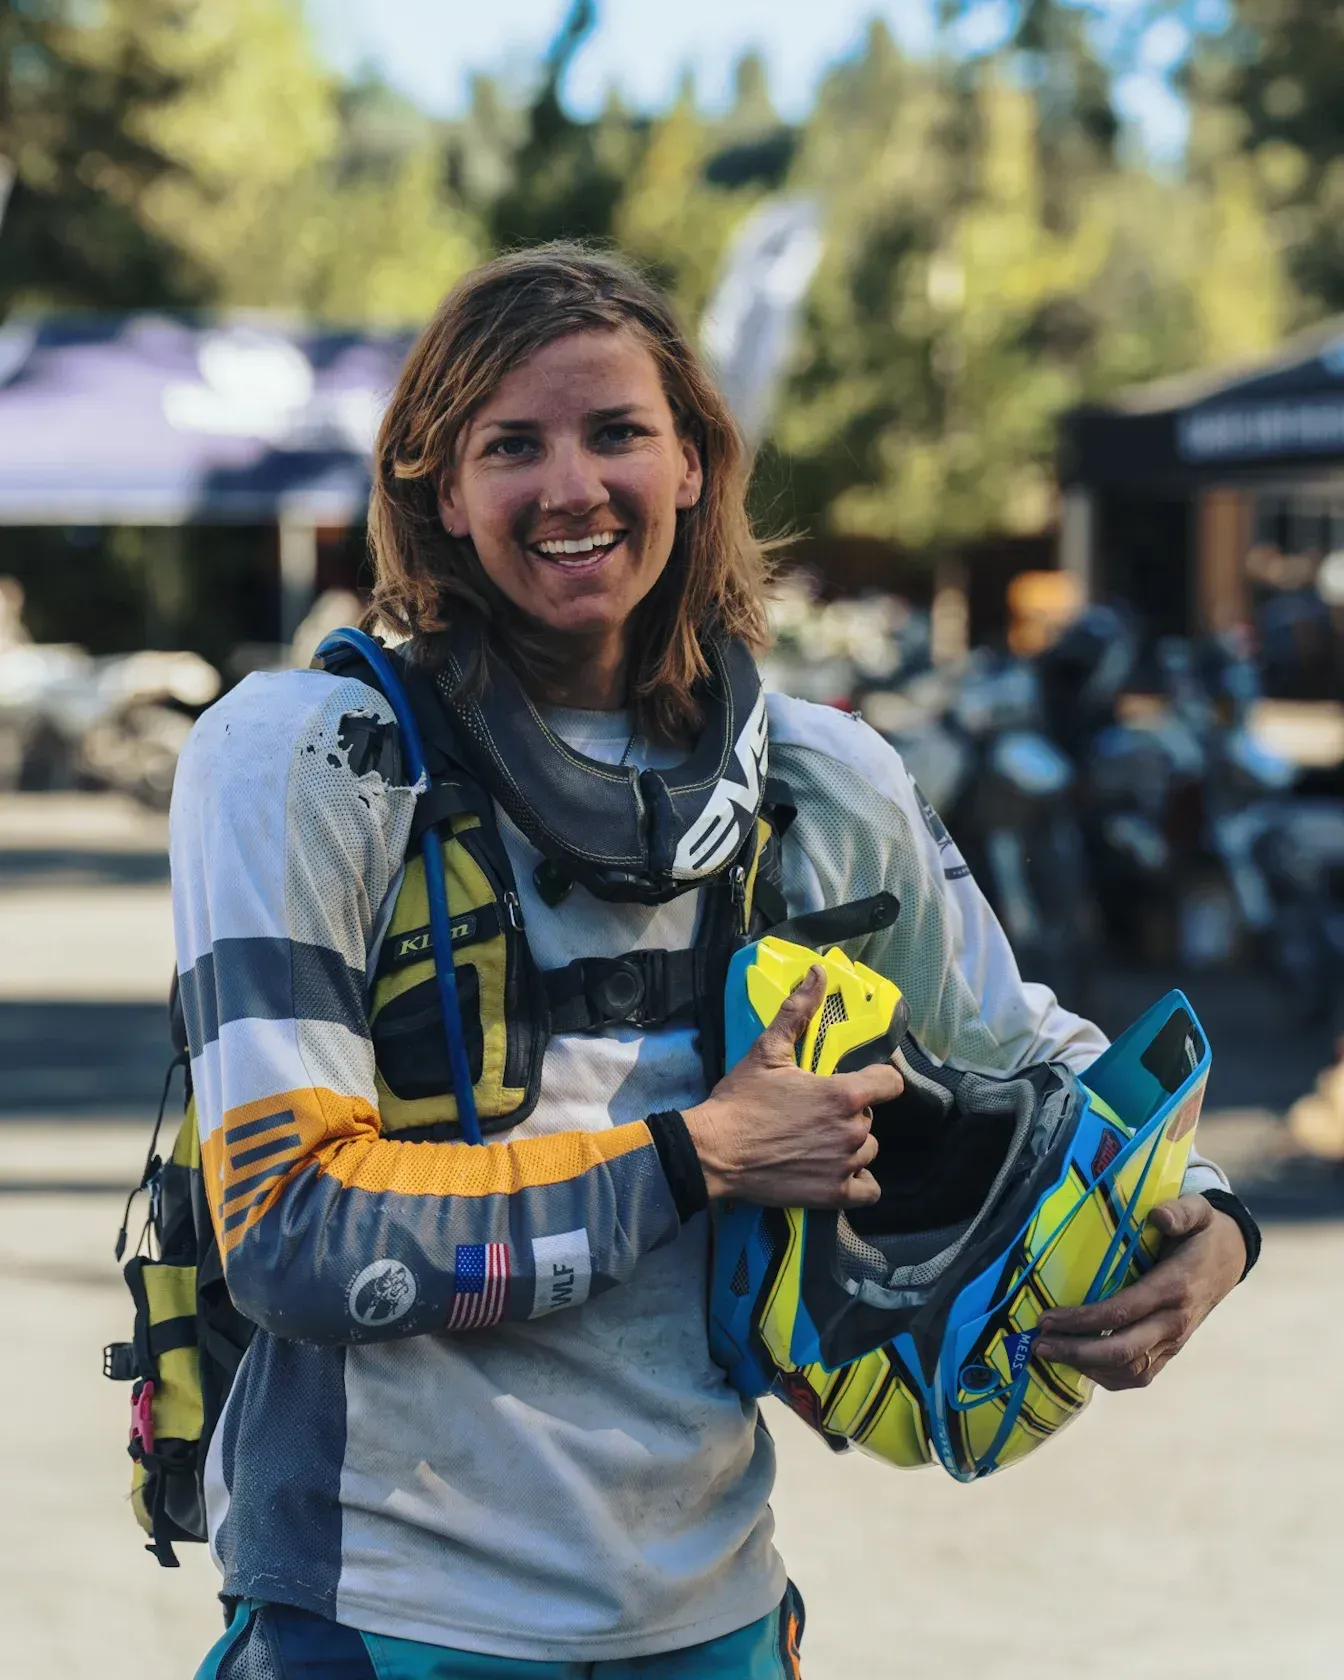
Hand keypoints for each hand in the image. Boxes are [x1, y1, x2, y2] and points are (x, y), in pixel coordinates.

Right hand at [683, 964, 902, 1209]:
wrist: (714, 1152)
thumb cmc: (741, 1101)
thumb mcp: (767, 1051)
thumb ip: (798, 1011)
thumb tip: (819, 971)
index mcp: (844, 1093)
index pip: (890, 1083)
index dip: (878, 1080)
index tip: (862, 1081)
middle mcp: (852, 1130)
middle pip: (870, 1118)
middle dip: (849, 1113)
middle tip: (815, 1112)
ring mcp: (845, 1165)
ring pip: (867, 1151)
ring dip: (850, 1146)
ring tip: (818, 1141)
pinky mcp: (834, 1194)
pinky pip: (869, 1190)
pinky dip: (858, 1181)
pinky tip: (837, 1171)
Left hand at [1033, 1195, 1246, 1390]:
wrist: (1230, 1257)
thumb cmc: (1204, 1232)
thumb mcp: (1199, 1212)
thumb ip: (1180, 1212)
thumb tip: (1158, 1217)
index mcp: (1174, 1288)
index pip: (1122, 1312)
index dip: (1082, 1320)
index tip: (1047, 1318)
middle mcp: (1174, 1322)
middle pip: (1122, 1350)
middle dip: (1076, 1352)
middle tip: (1038, 1344)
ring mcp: (1174, 1341)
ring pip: (1130, 1370)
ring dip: (1087, 1367)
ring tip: (1049, 1353)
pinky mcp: (1171, 1351)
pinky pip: (1140, 1375)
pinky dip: (1107, 1376)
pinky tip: (1079, 1363)